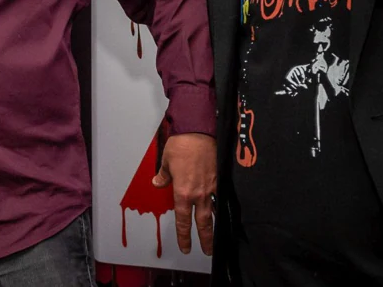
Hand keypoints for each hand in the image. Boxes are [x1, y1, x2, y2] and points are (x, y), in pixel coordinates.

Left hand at [153, 132, 216, 255]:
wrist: (199, 131)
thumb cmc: (182, 145)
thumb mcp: (166, 161)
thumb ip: (163, 176)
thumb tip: (157, 183)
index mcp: (182, 192)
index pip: (183, 220)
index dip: (184, 236)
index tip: (185, 247)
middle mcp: (199, 194)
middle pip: (203, 224)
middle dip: (205, 240)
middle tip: (206, 251)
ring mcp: (212, 188)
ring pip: (215, 213)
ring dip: (216, 227)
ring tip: (218, 239)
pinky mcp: (222, 180)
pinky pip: (222, 198)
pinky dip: (223, 208)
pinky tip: (225, 214)